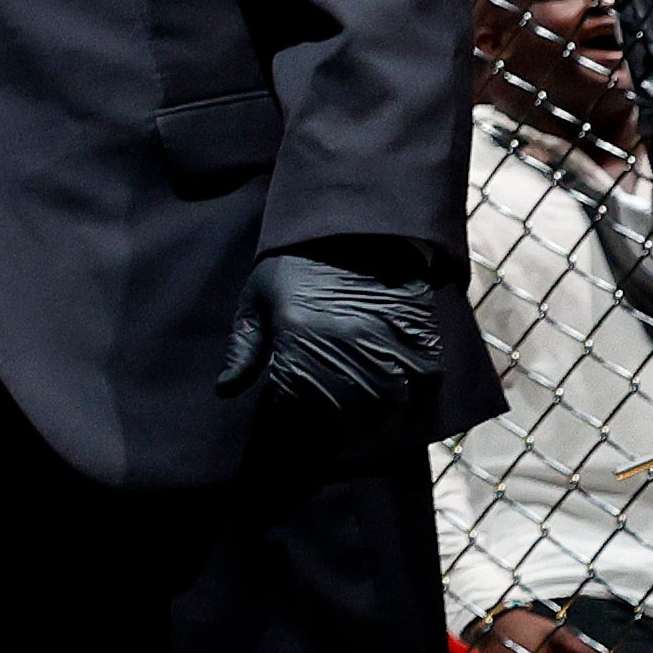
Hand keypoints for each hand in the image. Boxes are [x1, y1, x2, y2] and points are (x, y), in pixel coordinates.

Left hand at [214, 244, 443, 441]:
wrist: (353, 222)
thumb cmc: (296, 261)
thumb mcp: (257, 297)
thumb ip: (244, 347)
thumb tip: (226, 390)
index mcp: (299, 340)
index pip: (294, 406)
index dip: (292, 423)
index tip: (292, 427)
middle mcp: (345, 346)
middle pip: (343, 415)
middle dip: (333, 430)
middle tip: (328, 431)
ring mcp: (387, 341)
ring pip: (387, 406)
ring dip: (375, 422)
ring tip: (363, 423)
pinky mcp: (421, 332)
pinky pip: (427, 382)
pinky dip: (416, 400)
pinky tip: (403, 401)